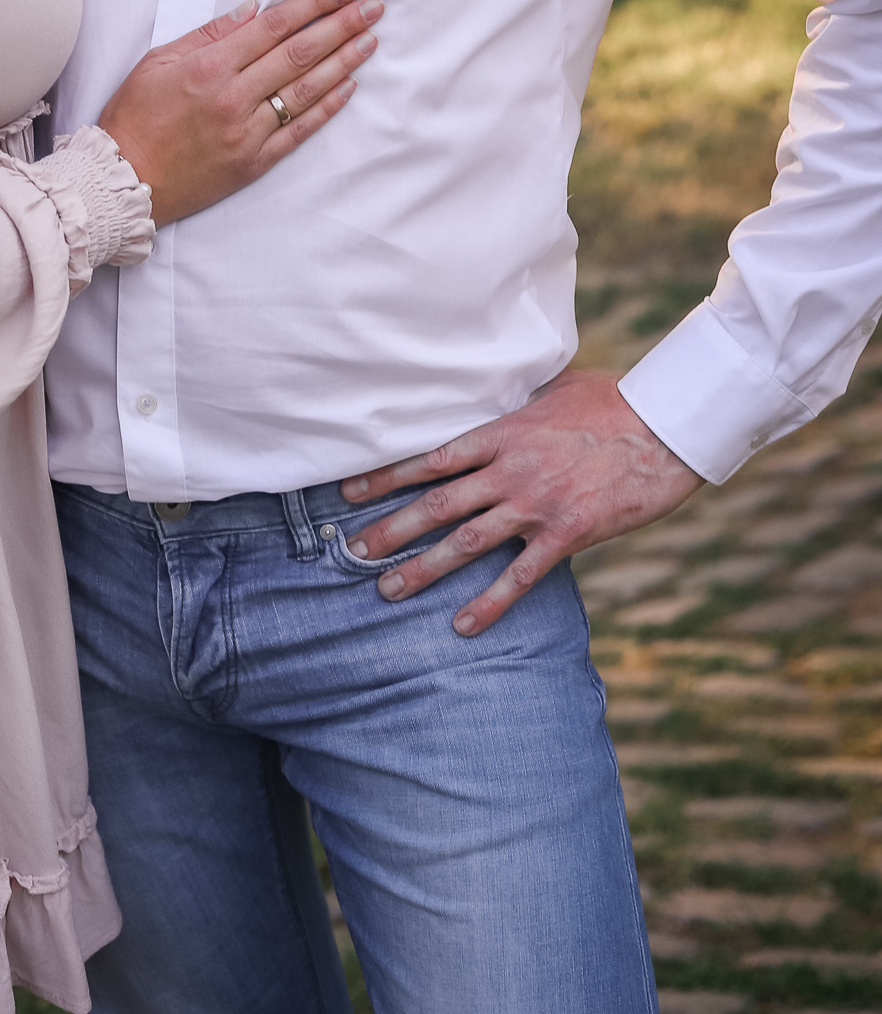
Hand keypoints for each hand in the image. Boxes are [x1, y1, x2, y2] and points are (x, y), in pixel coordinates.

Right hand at [98, 0, 380, 224]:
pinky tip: (348, 86)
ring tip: (369, 40)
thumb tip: (253, 10)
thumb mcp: (158, 61)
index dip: (313, 5)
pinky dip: (326, 107)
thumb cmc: (134, 117)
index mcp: (209, 67)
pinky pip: (299, 131)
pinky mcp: (254, 162)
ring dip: (343, 62)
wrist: (125, 180)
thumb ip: (209, 34)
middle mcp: (233, 97)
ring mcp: (247, 132)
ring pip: (306, 90)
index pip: (274, 27)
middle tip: (373, 9)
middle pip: (299, 54)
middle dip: (341, 27)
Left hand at [339, 370, 702, 635]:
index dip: (386, 476)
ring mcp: (536, 504)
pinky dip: (488, 603)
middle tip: (351, 551)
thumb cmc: (612, 402)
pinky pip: (519, 577)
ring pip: (465, 542)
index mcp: (502, 434)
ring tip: (387, 588)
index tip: (349, 491)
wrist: (664, 430)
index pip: (430, 458)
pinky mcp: (567, 535)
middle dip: (389, 529)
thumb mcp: (554, 389)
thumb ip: (518, 401)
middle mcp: (509, 471)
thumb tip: (497, 395)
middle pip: (436, 504)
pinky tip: (462, 625)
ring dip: (423, 568)